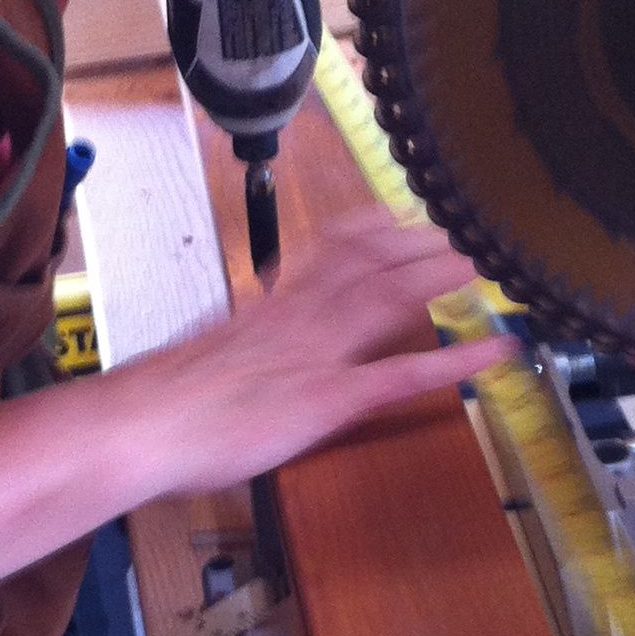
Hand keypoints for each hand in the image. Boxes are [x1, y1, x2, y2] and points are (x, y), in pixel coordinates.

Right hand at [112, 210, 516, 496]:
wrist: (140, 423)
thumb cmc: (160, 404)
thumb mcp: (204, 363)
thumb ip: (236, 352)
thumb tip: (237, 357)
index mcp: (269, 308)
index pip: (328, 250)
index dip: (371, 228)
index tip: (398, 212)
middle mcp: (299, 317)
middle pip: (371, 263)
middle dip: (421, 242)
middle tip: (467, 227)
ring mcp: (317, 353)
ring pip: (392, 298)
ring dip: (444, 276)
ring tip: (490, 262)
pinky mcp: (327, 396)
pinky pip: (402, 374)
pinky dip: (455, 362)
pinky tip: (495, 353)